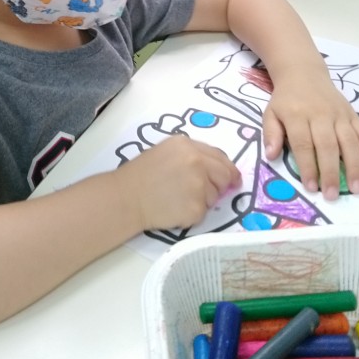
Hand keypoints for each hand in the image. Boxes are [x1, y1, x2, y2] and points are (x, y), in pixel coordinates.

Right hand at [114, 135, 240, 231]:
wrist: (126, 197)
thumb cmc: (141, 175)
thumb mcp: (165, 152)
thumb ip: (191, 155)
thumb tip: (215, 169)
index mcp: (187, 145)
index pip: (219, 156)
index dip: (228, 169)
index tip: (233, 179)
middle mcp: (196, 161)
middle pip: (224, 175)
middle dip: (221, 186)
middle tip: (207, 194)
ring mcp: (198, 185)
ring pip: (214, 196)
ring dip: (202, 200)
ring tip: (177, 199)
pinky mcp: (196, 207)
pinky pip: (204, 213)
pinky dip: (192, 214)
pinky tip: (174, 209)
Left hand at [263, 73, 358, 200]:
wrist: (304, 73)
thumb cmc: (286, 99)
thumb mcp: (271, 113)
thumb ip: (271, 134)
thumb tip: (271, 156)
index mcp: (297, 115)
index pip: (304, 144)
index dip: (308, 167)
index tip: (311, 187)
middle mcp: (320, 114)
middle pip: (328, 145)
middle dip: (331, 172)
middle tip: (333, 195)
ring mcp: (339, 113)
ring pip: (350, 140)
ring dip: (354, 165)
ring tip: (356, 188)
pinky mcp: (352, 113)